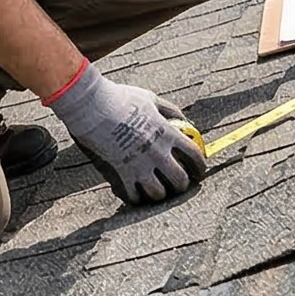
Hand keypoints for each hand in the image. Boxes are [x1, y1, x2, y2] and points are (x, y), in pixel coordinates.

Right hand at [46, 60, 205, 204]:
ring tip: (156, 192)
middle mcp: (157, 151)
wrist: (93, 106)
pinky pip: (133, 194)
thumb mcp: (150, 99)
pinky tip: (135, 194)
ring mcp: (140, 163)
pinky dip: (136, 197)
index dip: (201, 166)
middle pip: (179, 179)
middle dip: (182, 186)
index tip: (199, 172)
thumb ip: (169, 109)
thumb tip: (184, 120)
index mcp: (167, 132)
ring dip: (159, 194)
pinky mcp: (122, 171)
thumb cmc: (120, 98)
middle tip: (179, 187)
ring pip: (158, 192)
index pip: (194, 154)